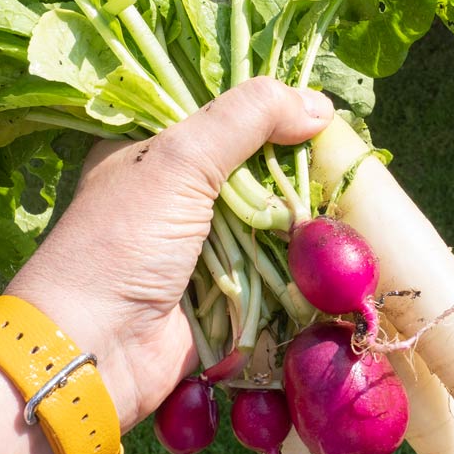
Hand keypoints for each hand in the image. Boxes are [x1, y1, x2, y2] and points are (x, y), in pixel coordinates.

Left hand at [5, 77, 333, 430]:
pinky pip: (275, 267)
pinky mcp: (226, 292)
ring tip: (357, 199)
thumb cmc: (122, 243)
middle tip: (348, 157)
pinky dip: (304, 260)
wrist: (96, 351)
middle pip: (253, 167)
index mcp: (151, 151)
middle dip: (297, 165)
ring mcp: (203, 245)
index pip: (221, 115)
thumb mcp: (178, 161)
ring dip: (306, 214)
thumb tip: (319, 102)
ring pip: (270, 217)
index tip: (320, 110)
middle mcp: (176, 194)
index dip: (269, 111)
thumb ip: (245, 119)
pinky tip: (344, 244)